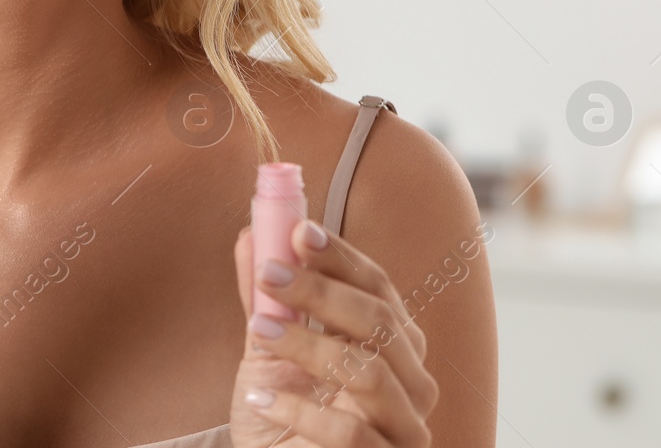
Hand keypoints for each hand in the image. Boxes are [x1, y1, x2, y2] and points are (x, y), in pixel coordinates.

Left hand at [228, 220, 438, 445]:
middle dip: (321, 291)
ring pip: (371, 373)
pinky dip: (301, 412)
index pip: (379, 289)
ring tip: (258, 332)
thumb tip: (248, 237)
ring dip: (309, 345)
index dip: (341, 258)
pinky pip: (352, 433)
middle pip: (381, 323)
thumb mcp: (268, 354)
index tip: (299, 232)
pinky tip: (260, 400)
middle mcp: (412, 383)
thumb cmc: (285, 416)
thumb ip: (265, 301)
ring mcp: (406, 428)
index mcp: (394, 345)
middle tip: (268, 272)